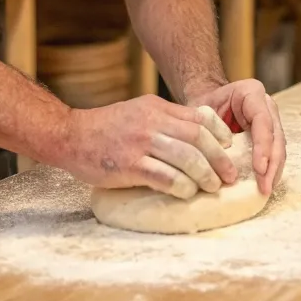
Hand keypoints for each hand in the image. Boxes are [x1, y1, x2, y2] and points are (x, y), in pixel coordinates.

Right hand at [59, 96, 235, 197]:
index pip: (198, 118)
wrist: (71, 135)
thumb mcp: (138, 112)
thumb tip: (195, 137)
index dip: (219, 133)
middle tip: (229, 175)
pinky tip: (187, 193)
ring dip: (205, 175)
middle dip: (219, 158)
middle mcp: (151, 121)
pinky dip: (182, 186)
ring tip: (213, 187)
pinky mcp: (129, 165)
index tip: (229, 147)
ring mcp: (140, 142)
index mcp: (156, 107)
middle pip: (198, 137)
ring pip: (186, 157)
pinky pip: (165, 177)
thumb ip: (163, 120)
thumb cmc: (106, 128)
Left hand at [186, 79, 285, 195]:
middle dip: (272, 164)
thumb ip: (208, 127)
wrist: (208, 98)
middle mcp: (266, 105)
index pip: (262, 120)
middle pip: (276, 136)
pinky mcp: (269, 136)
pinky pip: (273, 154)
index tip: (259, 169)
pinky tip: (264, 185)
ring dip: (273, 170)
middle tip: (265, 187)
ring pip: (278, 147)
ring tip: (265, 190)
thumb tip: (214, 157)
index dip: (263, 146)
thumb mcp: (201, 109)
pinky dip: (270, 170)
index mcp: (251, 92)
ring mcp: (271, 120)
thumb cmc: (204, 103)